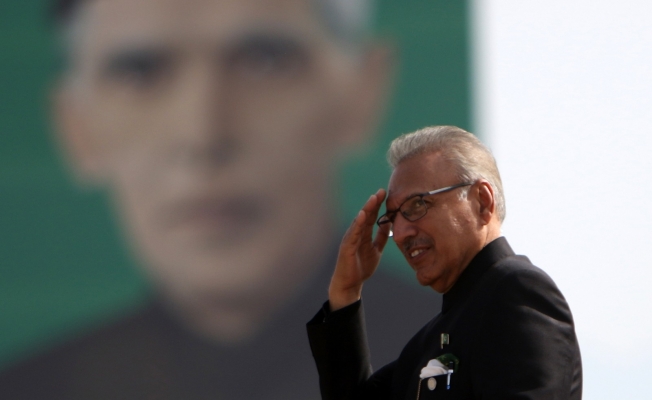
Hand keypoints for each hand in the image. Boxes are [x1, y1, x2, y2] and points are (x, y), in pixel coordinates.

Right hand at [328, 189, 391, 310]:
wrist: (350, 284)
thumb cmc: (361, 267)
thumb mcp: (376, 250)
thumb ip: (381, 237)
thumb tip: (388, 223)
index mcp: (364, 234)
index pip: (372, 216)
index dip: (378, 205)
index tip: (385, 193)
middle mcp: (356, 234)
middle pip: (366, 215)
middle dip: (373, 203)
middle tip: (381, 191)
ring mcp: (350, 239)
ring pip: (359, 221)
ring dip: (366, 209)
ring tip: (373, 199)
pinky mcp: (347, 247)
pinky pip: (353, 233)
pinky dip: (358, 224)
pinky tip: (363, 215)